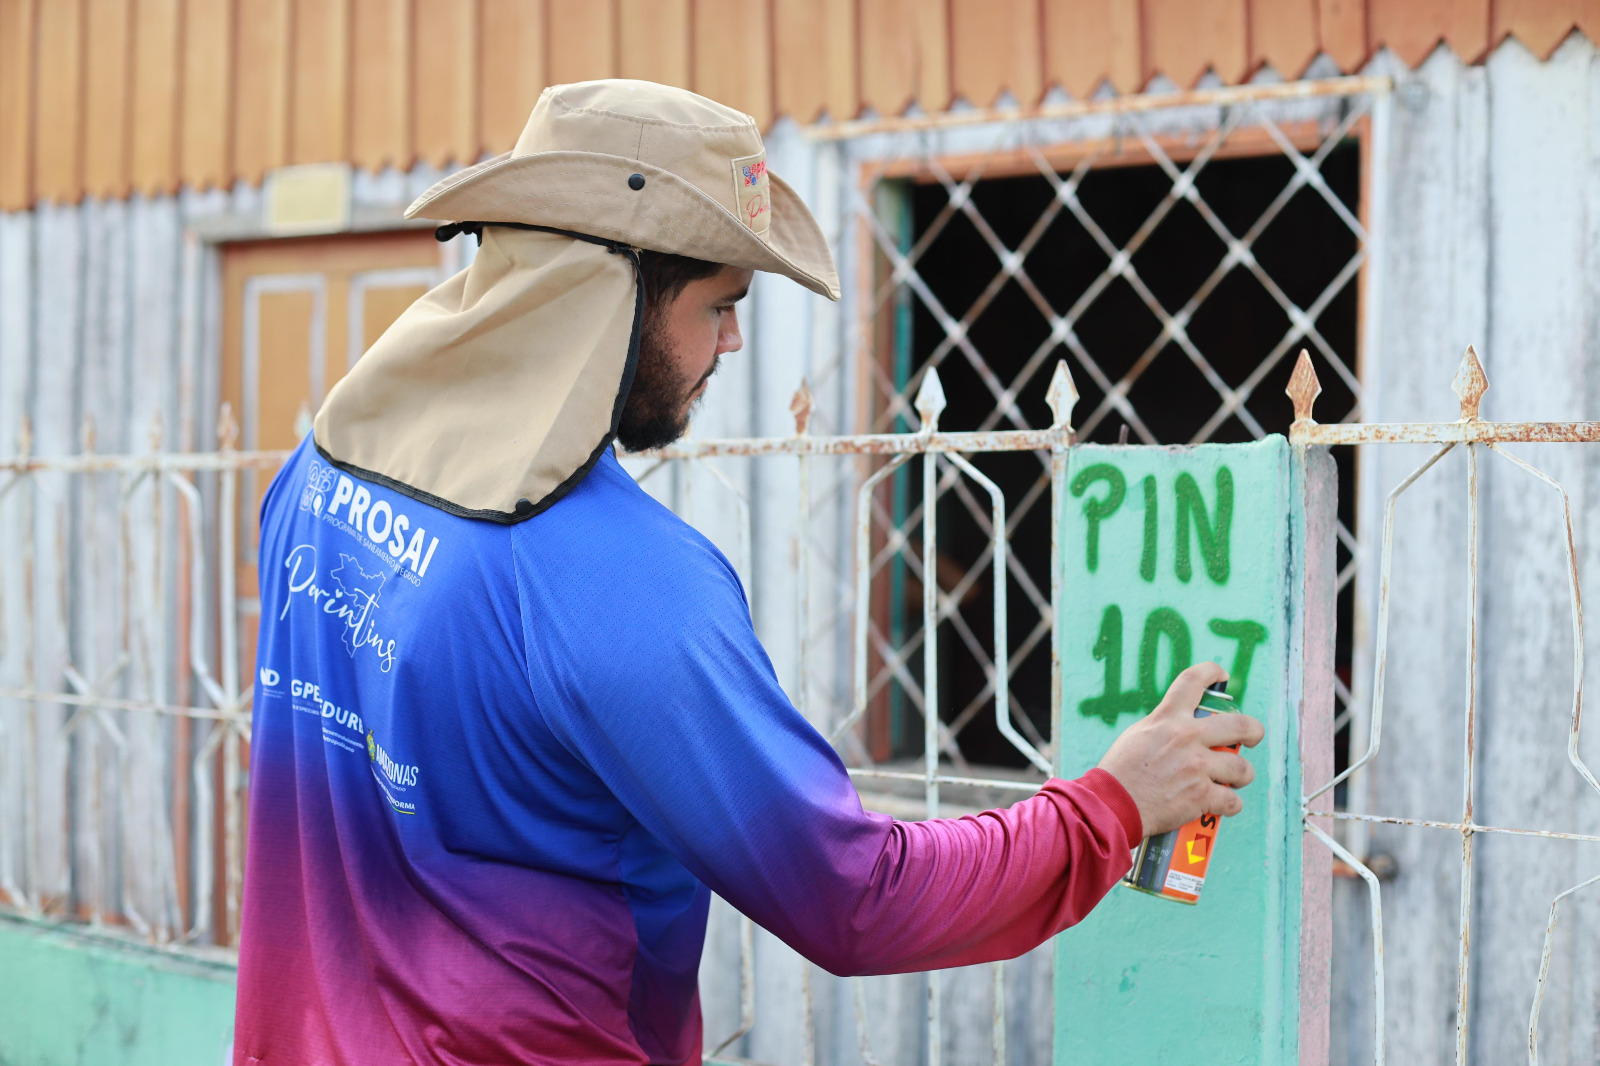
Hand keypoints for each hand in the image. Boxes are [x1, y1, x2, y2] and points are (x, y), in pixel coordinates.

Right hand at [1096, 661, 1264, 836]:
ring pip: (1242, 769)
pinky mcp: (1201, 796)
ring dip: (1241, 776)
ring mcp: (1196, 767)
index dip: (1212, 672)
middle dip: (1253, 732)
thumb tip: (1186, 728)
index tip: (1221, 674)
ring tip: (1234, 781)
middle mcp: (1186, 738)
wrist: (1112, 804)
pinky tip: (1222, 805)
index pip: (1193, 681)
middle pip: (1240, 725)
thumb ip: (1166, 727)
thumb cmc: (1120, 772)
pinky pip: (1232, 801)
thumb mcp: (1139, 735)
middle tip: (1252, 737)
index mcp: (1168, 718)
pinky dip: (1230, 805)